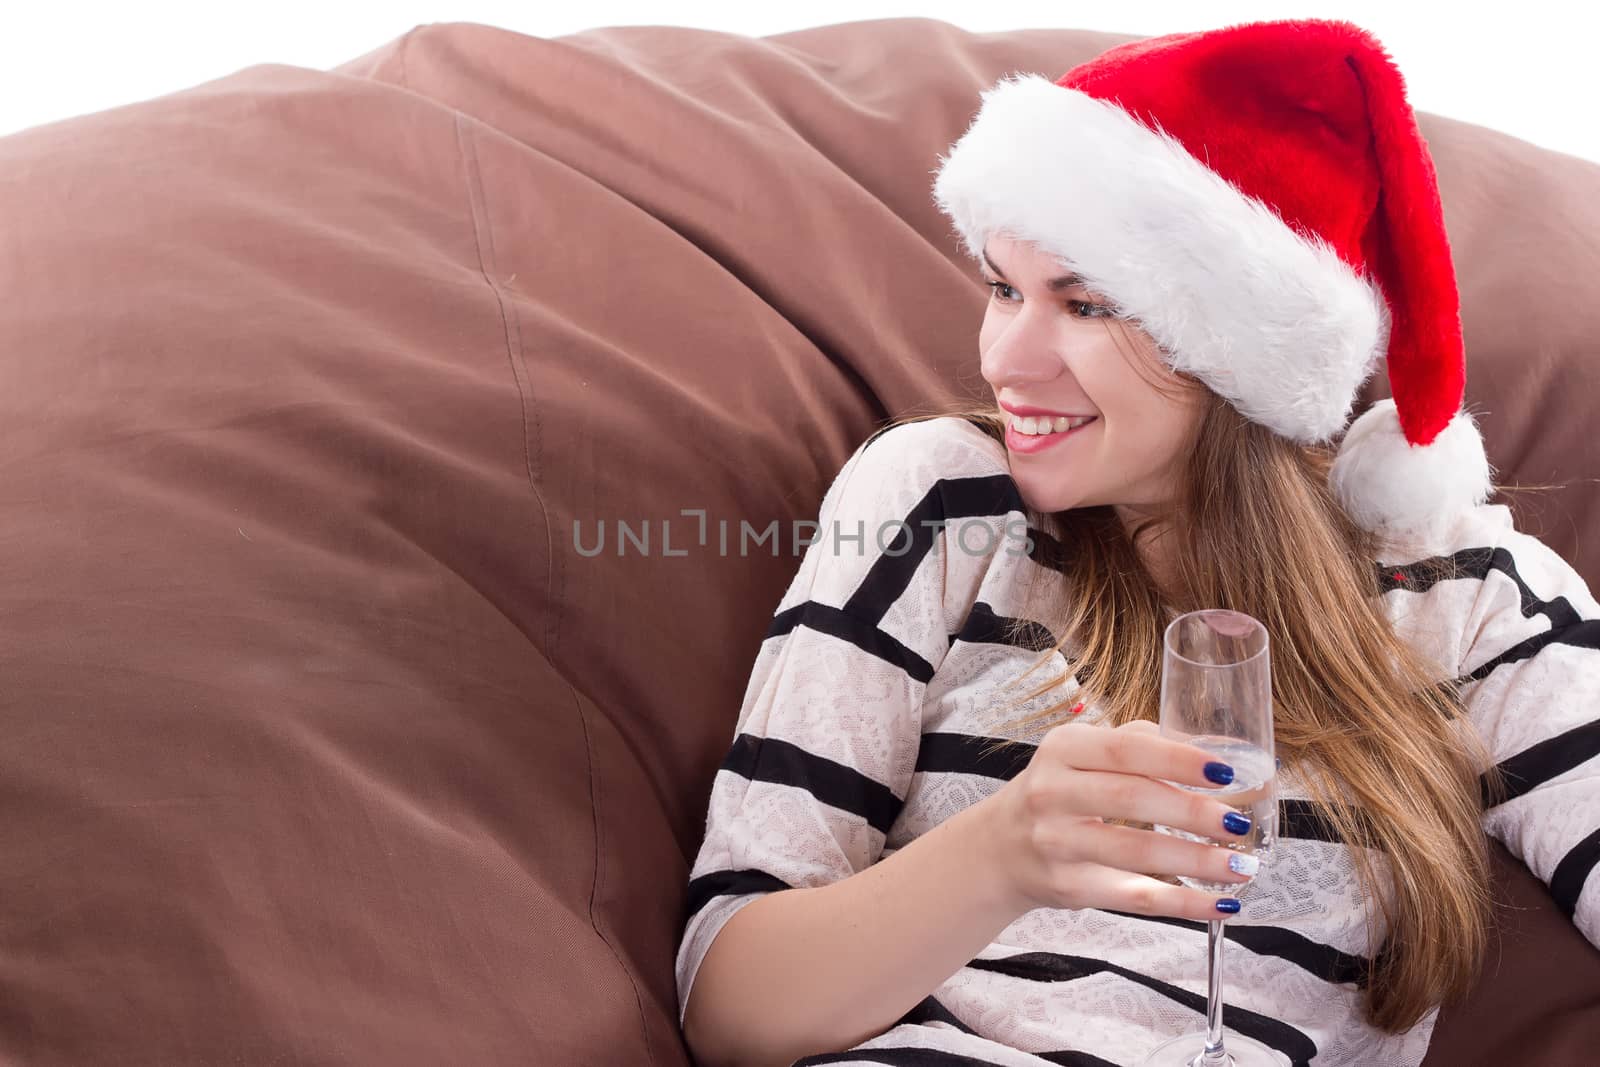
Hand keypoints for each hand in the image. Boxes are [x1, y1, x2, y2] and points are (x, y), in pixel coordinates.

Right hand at [980, 719, 1257, 920]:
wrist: (1000, 849)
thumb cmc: (1058, 793)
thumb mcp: (1081, 755)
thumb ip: (1139, 743)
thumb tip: (1215, 748)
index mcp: (1064, 749)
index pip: (1126, 750)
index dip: (1178, 760)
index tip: (1225, 772)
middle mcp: (1053, 793)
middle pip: (1132, 799)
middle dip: (1193, 813)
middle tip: (1239, 822)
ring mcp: (1057, 843)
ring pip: (1136, 853)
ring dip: (1197, 862)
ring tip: (1242, 864)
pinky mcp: (1069, 888)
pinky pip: (1135, 898)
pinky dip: (1184, 903)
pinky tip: (1222, 903)